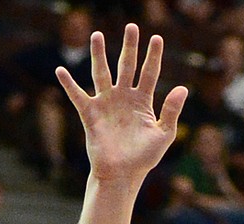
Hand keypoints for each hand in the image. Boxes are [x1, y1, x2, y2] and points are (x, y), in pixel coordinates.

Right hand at [56, 26, 187, 190]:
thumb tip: (183, 88)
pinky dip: (69, 84)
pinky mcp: (91, 114)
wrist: (122, 176)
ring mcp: (106, 104)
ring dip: (98, 55)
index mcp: (142, 101)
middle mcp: (123, 97)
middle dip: (129, 46)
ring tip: (96, 35)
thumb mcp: (163, 134)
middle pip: (126, 65)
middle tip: (131, 27)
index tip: (156, 39)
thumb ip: (171, 111)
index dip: (153, 56)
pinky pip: (78, 96)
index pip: (149, 73)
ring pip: (102, 73)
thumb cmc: (143, 158)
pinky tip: (60, 70)